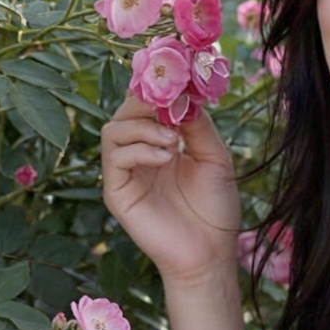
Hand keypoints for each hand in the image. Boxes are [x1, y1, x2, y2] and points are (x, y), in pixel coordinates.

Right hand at [100, 94, 241, 283]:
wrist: (211, 253)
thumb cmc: (215, 209)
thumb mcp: (214, 158)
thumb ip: (198, 125)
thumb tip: (183, 93)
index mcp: (161, 142)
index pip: (145, 104)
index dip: (156, 87)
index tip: (176, 76)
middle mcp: (139, 154)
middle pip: (125, 110)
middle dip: (146, 101)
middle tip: (170, 104)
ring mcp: (126, 173)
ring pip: (114, 129)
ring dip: (142, 126)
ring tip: (172, 140)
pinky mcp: (117, 192)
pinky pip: (115, 157)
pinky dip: (138, 149)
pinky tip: (166, 157)